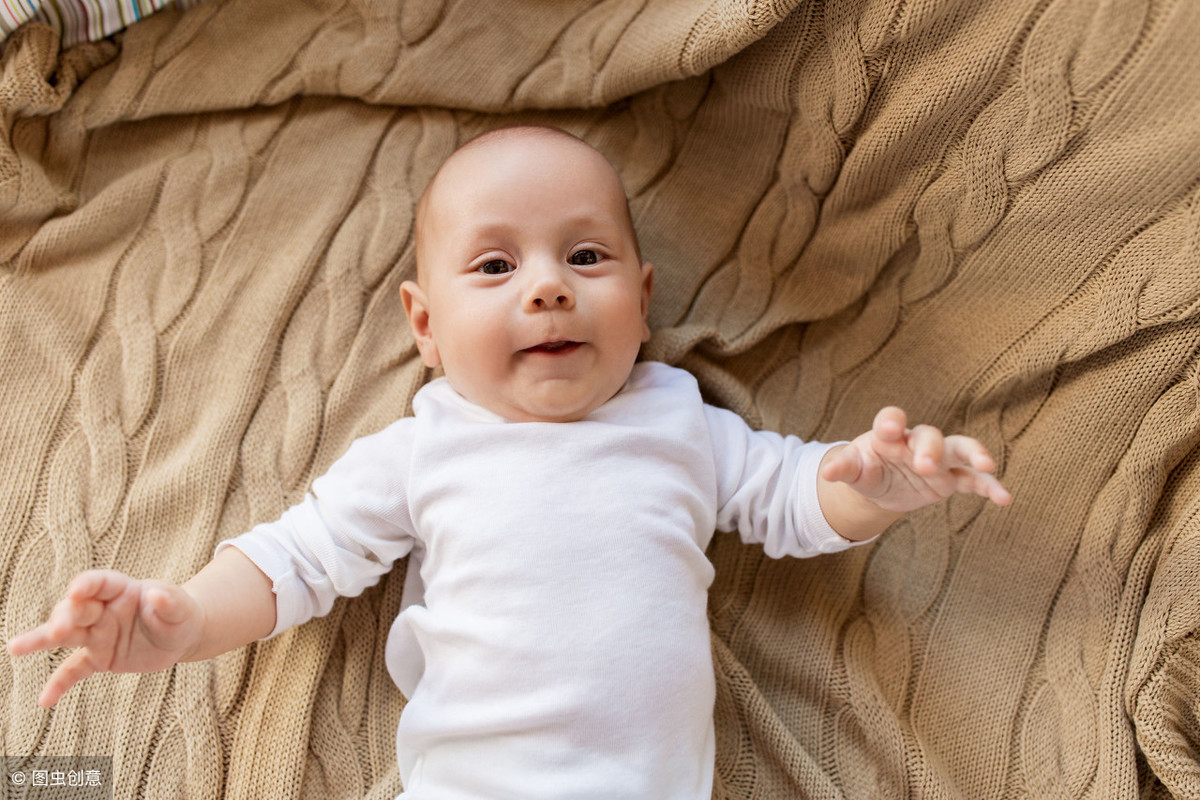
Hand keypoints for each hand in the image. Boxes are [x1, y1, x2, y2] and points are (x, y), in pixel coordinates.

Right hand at [7, 570, 203, 707]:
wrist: (181, 636)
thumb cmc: (179, 613)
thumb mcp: (181, 607)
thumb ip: (170, 601)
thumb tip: (156, 595)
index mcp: (121, 589)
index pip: (99, 583)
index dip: (87, 585)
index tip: (77, 591)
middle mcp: (102, 610)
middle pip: (76, 610)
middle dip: (65, 617)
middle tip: (58, 631)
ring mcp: (97, 634)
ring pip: (65, 636)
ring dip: (41, 641)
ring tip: (15, 647)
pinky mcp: (98, 658)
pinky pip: (74, 670)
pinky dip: (60, 684)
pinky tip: (45, 700)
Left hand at [820, 407, 1011, 515]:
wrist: (881, 485)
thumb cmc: (865, 469)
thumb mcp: (852, 470)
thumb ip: (842, 468)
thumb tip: (826, 473)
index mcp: (888, 435)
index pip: (891, 420)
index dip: (892, 421)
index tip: (892, 427)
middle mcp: (916, 441)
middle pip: (929, 435)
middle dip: (929, 448)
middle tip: (926, 465)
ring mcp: (938, 458)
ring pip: (960, 448)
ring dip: (974, 454)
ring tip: (988, 464)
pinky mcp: (952, 477)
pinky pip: (974, 479)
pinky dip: (990, 486)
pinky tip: (1005, 498)